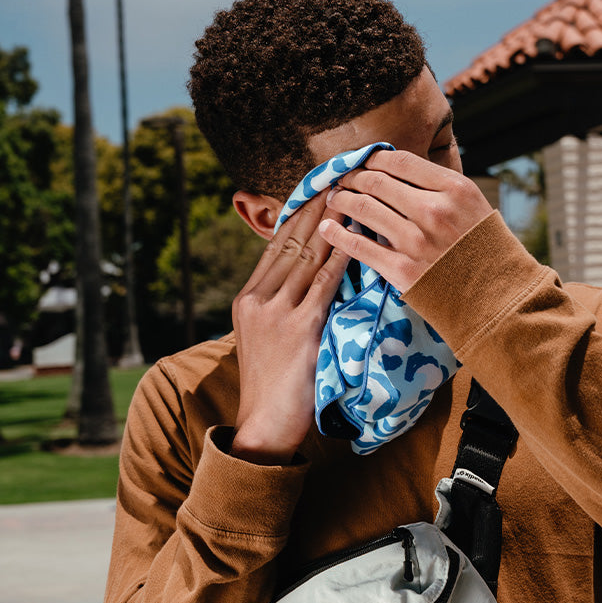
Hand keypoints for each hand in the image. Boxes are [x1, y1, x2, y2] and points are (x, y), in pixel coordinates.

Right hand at [231, 190, 347, 463]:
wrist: (263, 425)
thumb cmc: (272, 383)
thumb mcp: (264, 337)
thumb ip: (280, 305)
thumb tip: (308, 279)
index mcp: (247, 298)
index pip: (275, 245)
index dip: (298, 215)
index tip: (316, 191)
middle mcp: (257, 298)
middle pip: (290, 241)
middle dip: (315, 208)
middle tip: (336, 178)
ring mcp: (275, 311)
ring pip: (307, 255)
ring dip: (330, 223)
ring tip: (348, 194)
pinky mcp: (299, 327)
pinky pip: (324, 282)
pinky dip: (340, 256)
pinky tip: (354, 236)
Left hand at [318, 151, 491, 290]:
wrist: (497, 301)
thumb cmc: (486, 252)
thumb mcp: (475, 207)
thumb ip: (441, 188)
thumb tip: (401, 171)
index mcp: (454, 189)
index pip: (401, 161)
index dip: (374, 159)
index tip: (362, 162)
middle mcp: (433, 211)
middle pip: (377, 182)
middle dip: (352, 177)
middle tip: (341, 179)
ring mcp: (416, 241)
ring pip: (363, 208)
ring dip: (341, 200)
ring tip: (333, 199)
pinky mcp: (402, 271)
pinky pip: (359, 246)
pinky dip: (337, 234)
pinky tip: (326, 228)